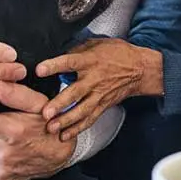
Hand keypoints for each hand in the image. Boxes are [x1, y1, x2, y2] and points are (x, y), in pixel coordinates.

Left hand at [35, 39, 163, 140]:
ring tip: (51, 128)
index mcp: (90, 60)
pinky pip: (89, 119)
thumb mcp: (97, 43)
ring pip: (81, 110)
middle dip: (60, 104)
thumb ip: (77, 50)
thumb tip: (58, 54)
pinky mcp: (103, 106)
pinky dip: (77, 129)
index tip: (39, 70)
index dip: (54, 66)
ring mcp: (99, 95)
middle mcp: (94, 79)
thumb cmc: (118, 54)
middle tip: (46, 113)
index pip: (70, 62)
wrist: (140, 69)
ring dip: (66, 120)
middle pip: (75, 93)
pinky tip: (65, 136)